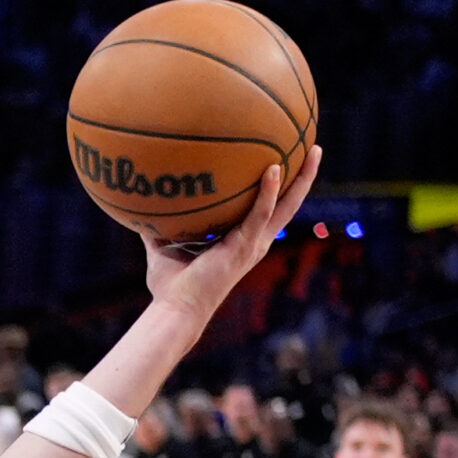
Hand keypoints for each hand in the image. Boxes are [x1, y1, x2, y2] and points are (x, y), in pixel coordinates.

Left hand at [141, 145, 320, 320]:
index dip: (280, 188)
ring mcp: (254, 245)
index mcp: (244, 242)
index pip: (269, 210)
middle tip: (314, 149)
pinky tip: (272, 168)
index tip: (286, 163)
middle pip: (289, 204)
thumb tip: (142, 204)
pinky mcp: (245, 247)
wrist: (177, 309)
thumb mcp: (164, 247)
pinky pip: (260, 214)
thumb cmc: (171, 285)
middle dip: (303, 177)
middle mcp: (256, 242)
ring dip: (301, 178)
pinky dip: (268, 191)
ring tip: (312, 150)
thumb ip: (160, 226)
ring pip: (287, 206)